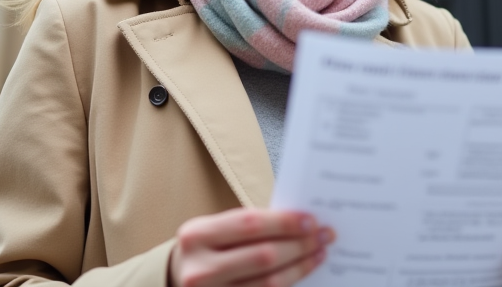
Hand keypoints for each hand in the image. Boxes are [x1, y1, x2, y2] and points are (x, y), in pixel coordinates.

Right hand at [169, 208, 334, 286]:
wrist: (177, 280)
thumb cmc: (206, 249)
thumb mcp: (215, 231)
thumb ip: (249, 227)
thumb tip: (300, 223)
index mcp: (197, 235)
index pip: (250, 225)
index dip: (285, 223)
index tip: (312, 220)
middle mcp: (200, 269)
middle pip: (263, 256)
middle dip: (300, 245)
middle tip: (324, 236)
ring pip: (268, 284)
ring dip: (300, 268)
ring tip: (318, 254)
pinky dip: (287, 285)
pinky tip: (301, 274)